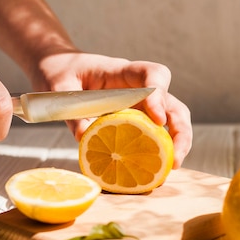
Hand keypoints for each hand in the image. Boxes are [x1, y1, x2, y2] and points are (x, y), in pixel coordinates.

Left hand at [30, 52, 191, 167]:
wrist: (59, 69)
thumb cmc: (60, 71)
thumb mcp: (60, 88)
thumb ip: (73, 111)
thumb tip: (86, 139)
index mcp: (122, 71)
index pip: (153, 74)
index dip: (159, 96)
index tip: (157, 119)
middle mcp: (139, 88)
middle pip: (173, 103)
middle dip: (180, 131)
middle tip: (174, 159)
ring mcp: (141, 105)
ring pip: (172, 120)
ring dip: (177, 144)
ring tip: (171, 168)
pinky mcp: (136, 120)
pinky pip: (155, 134)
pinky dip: (159, 151)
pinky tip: (154, 170)